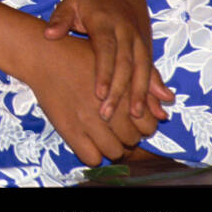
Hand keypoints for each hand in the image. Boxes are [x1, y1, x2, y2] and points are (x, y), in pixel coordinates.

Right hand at [27, 34, 158, 166]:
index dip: (140, 123)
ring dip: (111, 146)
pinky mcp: (68, 129)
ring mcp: (88, 121)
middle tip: (113, 125)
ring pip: (115, 151)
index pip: (148, 124)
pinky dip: (93, 154)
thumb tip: (168, 100)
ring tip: (102, 134)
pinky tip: (87, 141)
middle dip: (126, 135)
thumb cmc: (80, 54)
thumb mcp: (116, 61)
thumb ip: (145, 80)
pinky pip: (91, 157)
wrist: (42, 54)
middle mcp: (109, 109)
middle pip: (132, 139)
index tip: (128, 118)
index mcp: (123, 92)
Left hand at [43, 0, 172, 122]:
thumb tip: (48, 35)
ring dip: (141, 94)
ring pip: (143, 70)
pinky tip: (163, 105)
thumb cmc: (88, 2)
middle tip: (108, 114)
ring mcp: (140, 41)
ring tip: (136, 116)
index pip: (106, 50)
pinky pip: (153, 70)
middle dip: (119, 91)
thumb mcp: (70, 4)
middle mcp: (126, 33)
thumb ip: (59, 19)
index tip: (98, 94)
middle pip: (126, 65)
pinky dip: (157, 88)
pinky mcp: (147, 48)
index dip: (104, 73)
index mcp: (105, 23)